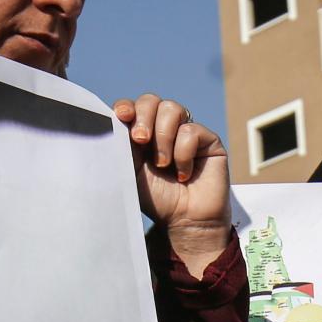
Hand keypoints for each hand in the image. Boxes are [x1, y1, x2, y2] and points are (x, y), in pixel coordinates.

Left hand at [119, 94, 232, 277]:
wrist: (184, 221)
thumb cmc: (156, 199)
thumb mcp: (130, 170)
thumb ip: (122, 144)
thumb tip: (112, 119)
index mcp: (143, 133)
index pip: (134, 107)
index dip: (127, 106)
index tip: (121, 116)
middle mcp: (165, 129)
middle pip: (152, 100)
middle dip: (144, 117)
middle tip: (141, 141)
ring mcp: (188, 132)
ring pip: (173, 109)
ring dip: (164, 138)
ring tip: (164, 164)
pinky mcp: (209, 140)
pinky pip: (192, 131)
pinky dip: (183, 154)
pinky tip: (184, 174)